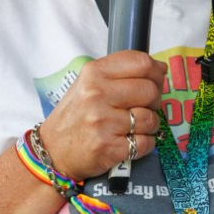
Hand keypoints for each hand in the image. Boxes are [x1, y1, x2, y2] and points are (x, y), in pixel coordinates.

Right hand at [37, 50, 165, 180]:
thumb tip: (160, 68)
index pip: (141, 63)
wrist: (52, 150)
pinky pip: (146, 143)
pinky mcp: (109, 147)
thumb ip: (121, 73)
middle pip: (150, 90)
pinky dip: (144, 144)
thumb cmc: (76, 115)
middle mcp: (97, 94)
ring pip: (151, 118)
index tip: (156, 79)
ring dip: (150, 125)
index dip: (156, 71)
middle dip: (155, 100)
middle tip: (145, 106)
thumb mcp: (89, 83)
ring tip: (134, 126)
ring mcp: (102, 122)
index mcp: (94, 73)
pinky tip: (130, 141)